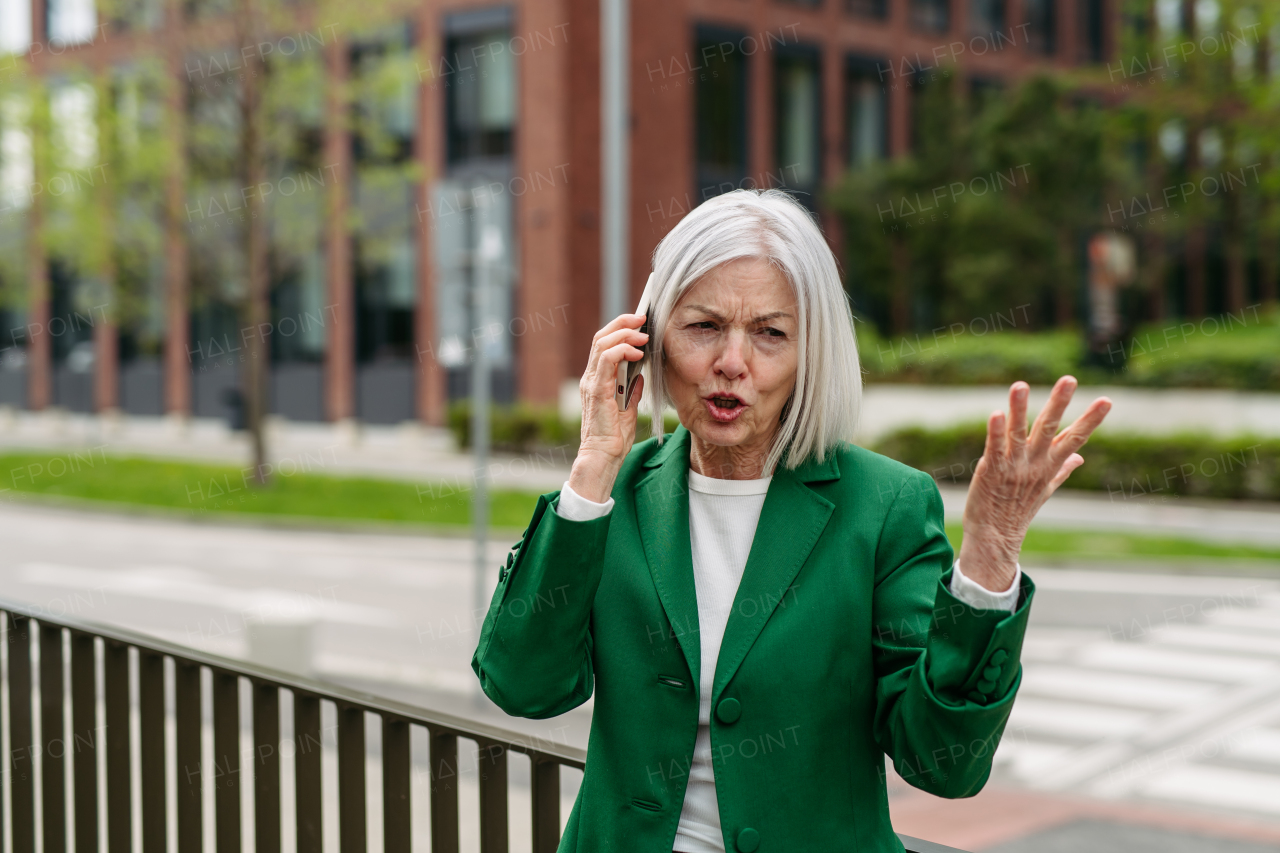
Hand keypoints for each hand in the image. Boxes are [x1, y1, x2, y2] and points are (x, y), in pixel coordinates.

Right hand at [568, 313, 649, 502]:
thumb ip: (631, 390)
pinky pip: (607, 360)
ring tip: (643, 334)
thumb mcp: (628, 409)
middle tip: (643, 318)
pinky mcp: (596, 390)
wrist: (604, 457)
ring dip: (625, 334)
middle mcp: (591, 378)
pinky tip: (637, 352)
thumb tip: (640, 375)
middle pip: (601, 337)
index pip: (604, 344)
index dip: (620, 329)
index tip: (640, 323)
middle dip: (623, 323)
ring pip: (602, 344)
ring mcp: (591, 383)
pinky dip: (622, 350)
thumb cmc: (614, 438)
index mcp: (597, 380)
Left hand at [959, 376, 1111, 591]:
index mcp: (1049, 466)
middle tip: (1069, 379)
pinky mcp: (991, 471)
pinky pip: (994, 448)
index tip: (1107, 400)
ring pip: (1018, 433)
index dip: (1090, 419)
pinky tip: (995, 413)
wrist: (996, 537)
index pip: (1074, 438)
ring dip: (1019, 409)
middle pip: (1049, 429)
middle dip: (1059, 404)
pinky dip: (995, 431)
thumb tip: (1080, 457)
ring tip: (1020, 385)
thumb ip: (1062, 469)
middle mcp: (1034, 464)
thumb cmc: (1018, 509)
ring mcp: (1013, 467)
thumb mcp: (1045, 488)